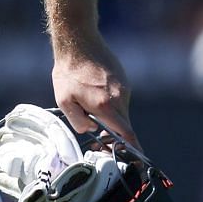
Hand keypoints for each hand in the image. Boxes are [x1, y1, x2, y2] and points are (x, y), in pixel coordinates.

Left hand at [52, 34, 138, 149]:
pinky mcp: (123, 80)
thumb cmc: (68, 72)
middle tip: (99, 138)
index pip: (126, 133)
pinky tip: (94, 94)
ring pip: (121, 111)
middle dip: (115, 134)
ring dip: (111, 116)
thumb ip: (78, 122)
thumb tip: (91, 129)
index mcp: (105, 106)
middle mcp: (119, 97)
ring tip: (89, 107)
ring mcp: (124, 87)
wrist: (78, 42)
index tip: (138, 158)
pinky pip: (120, 99)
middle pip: (124, 125)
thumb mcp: (64, 101)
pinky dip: (111, 103)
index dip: (133, 148)